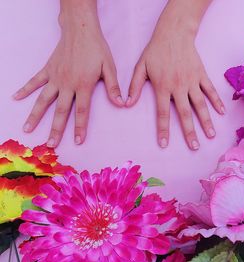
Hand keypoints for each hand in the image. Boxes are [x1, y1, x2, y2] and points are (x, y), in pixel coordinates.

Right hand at [13, 3, 122, 147]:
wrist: (81, 30)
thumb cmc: (97, 49)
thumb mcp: (109, 67)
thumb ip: (113, 87)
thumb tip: (122, 104)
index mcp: (84, 85)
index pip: (82, 111)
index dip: (80, 127)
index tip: (77, 141)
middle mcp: (67, 84)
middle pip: (61, 110)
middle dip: (55, 129)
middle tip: (50, 145)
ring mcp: (55, 77)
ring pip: (44, 100)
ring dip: (35, 115)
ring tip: (27, 129)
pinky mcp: (48, 69)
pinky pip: (35, 81)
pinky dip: (25, 89)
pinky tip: (16, 98)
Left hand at [127, 11, 224, 149]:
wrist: (174, 32)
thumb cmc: (155, 50)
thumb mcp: (141, 67)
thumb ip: (134, 87)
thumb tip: (126, 104)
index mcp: (162, 87)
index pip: (162, 113)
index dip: (163, 130)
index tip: (165, 144)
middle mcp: (179, 87)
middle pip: (185, 113)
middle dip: (189, 132)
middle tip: (194, 147)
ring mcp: (192, 81)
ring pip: (200, 104)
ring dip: (206, 121)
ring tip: (211, 136)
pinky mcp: (201, 74)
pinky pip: (210, 90)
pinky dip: (216, 101)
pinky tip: (221, 112)